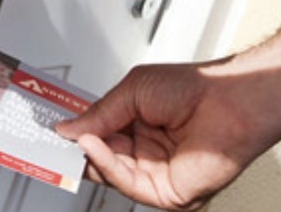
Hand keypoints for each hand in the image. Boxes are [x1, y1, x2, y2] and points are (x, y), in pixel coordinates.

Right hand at [55, 63, 276, 209]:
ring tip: (72, 139)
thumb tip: (68, 128)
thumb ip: (99, 113)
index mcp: (137, 125)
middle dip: (73, 151)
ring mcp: (155, 173)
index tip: (49, 130)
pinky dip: (108, 166)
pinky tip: (95, 147)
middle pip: (98, 159)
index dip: (74, 133)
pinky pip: (128, 184)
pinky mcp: (166, 193)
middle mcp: (145, 151)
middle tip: (49, 142)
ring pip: (109, 173)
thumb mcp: (133, 90)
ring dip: (88, 157)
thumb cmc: (196, 88)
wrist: (231, 101)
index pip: (97, 135)